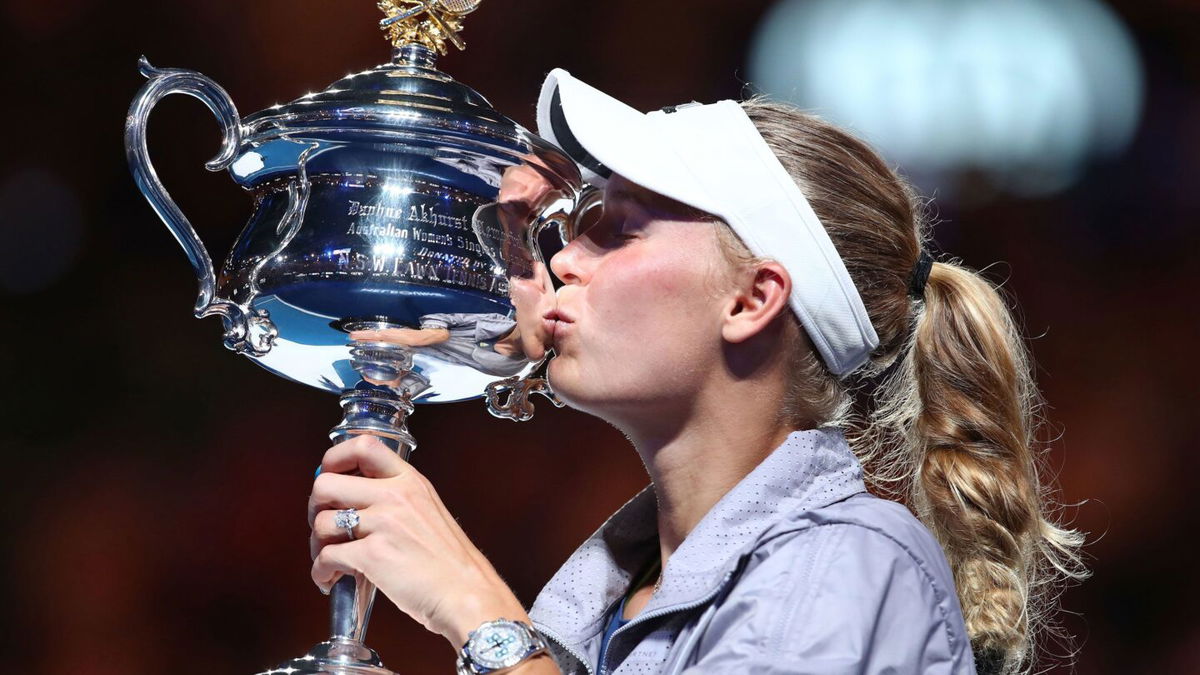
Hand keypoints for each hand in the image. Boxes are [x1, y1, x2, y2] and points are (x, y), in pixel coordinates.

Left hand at [308, 435, 527, 645]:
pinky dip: (320, 572)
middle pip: (327, 484)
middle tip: (323, 523)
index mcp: (410, 482)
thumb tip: (355, 498)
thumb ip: (397, 499)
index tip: (328, 472)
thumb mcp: (429, 511)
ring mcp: (383, 524)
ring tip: (328, 559)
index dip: (335, 457)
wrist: (467, 594)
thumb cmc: (450, 562)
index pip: (364, 445)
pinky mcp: (372, 555)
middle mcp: (395, 497)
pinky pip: (327, 557)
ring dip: (316, 545)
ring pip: (322, 523)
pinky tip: (330, 579)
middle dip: (315, 507)